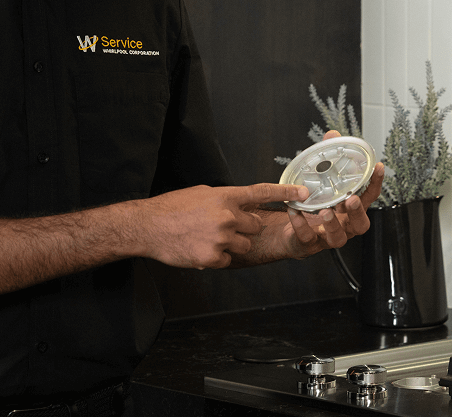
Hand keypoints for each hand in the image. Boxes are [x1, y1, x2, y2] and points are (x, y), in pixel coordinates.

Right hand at [136, 182, 307, 268]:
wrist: (148, 226)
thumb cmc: (172, 208)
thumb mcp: (202, 194)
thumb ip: (225, 199)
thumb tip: (239, 204)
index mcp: (226, 197)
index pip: (262, 192)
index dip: (286, 192)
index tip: (303, 193)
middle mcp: (227, 216)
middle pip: (255, 226)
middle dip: (243, 229)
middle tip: (222, 227)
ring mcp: (221, 238)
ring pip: (244, 245)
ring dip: (232, 245)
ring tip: (208, 238)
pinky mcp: (213, 257)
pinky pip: (227, 260)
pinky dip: (216, 257)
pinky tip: (199, 248)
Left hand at [283, 130, 384, 255]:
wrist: (289, 231)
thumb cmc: (311, 205)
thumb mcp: (321, 179)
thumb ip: (328, 158)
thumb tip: (333, 135)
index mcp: (349, 209)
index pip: (369, 197)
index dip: (375, 183)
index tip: (377, 167)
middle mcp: (343, 225)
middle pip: (360, 224)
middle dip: (357, 212)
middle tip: (351, 199)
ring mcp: (326, 237)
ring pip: (337, 238)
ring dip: (333, 224)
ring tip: (325, 211)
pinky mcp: (307, 244)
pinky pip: (307, 237)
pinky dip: (301, 224)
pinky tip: (295, 211)